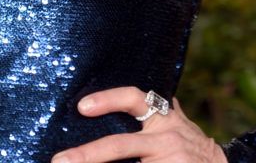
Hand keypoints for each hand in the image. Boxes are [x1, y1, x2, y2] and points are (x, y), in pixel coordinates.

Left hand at [50, 86, 226, 162]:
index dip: (108, 99)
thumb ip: (162, 112)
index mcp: (164, 118)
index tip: (82, 106)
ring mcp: (170, 160)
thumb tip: (141, 98)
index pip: (134, 99)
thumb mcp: (181, 124)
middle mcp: (166, 138)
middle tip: (60, 160)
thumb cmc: (196, 147)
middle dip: (87, 154)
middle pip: (120, 144)